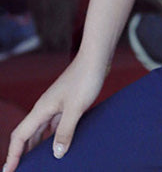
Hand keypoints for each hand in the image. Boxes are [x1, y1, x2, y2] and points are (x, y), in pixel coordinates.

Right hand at [3, 52, 107, 171]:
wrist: (96, 58)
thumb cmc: (85, 78)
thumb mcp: (76, 108)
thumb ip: (65, 131)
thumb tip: (56, 153)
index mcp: (41, 109)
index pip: (20, 136)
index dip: (13, 155)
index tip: (8, 171)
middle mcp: (45, 107)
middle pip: (27, 134)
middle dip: (22, 153)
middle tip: (20, 169)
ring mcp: (56, 105)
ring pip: (41, 130)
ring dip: (37, 146)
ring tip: (38, 162)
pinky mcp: (67, 103)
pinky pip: (55, 124)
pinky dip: (53, 136)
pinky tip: (60, 144)